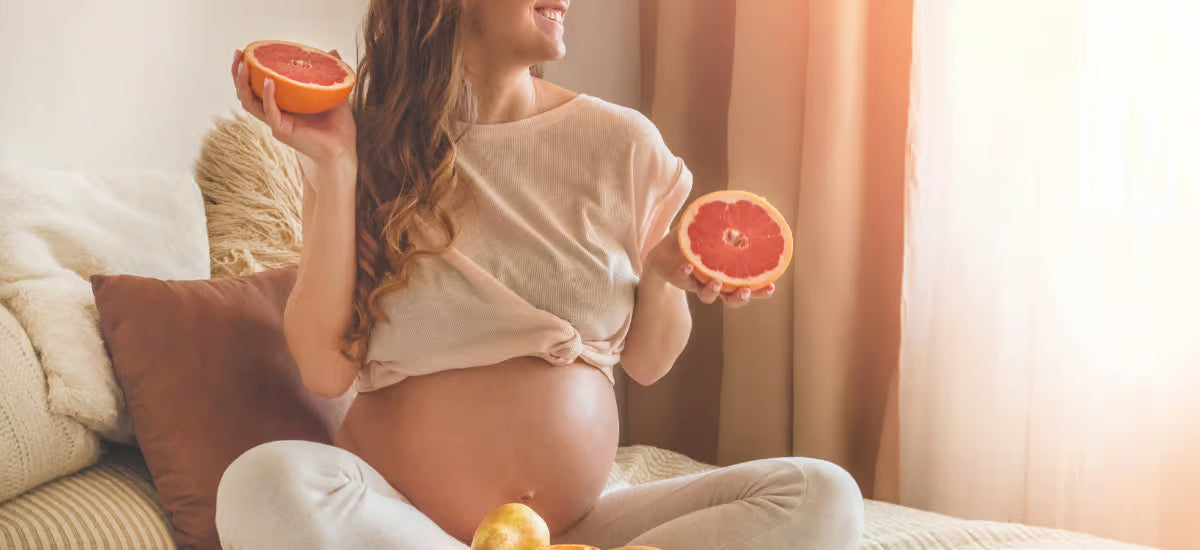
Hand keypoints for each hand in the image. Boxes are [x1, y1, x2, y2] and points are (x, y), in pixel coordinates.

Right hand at [231, 48, 357, 184]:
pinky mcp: (283, 131)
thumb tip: (332, 51)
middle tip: (238, 54)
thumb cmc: (338, 129)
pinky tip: (269, 82)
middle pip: (247, 93)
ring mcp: (277, 123)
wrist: (342, 153)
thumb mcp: (335, 95)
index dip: (250, 71)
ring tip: (243, 64)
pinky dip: (268, 96)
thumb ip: (330, 74)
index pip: (258, 87)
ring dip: (244, 83)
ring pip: (250, 103)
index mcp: (283, 106)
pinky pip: (270, 112)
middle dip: (238, 73)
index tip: (248, 52)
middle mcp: (275, 114)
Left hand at [644, 227, 775, 307]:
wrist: (666, 249)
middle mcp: (716, 282)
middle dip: (740, 298)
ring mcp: (697, 282)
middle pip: (732, 299)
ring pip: (709, 296)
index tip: (771, 287)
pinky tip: (686, 266)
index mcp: (729, 274)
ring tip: (716, 282)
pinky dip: (684, 273)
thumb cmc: (699, 239)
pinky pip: (683, 279)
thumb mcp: (719, 226)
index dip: (760, 290)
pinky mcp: (680, 278)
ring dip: (713, 291)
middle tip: (745, 291)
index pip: (749, 287)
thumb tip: (763, 198)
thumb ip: (738, 217)